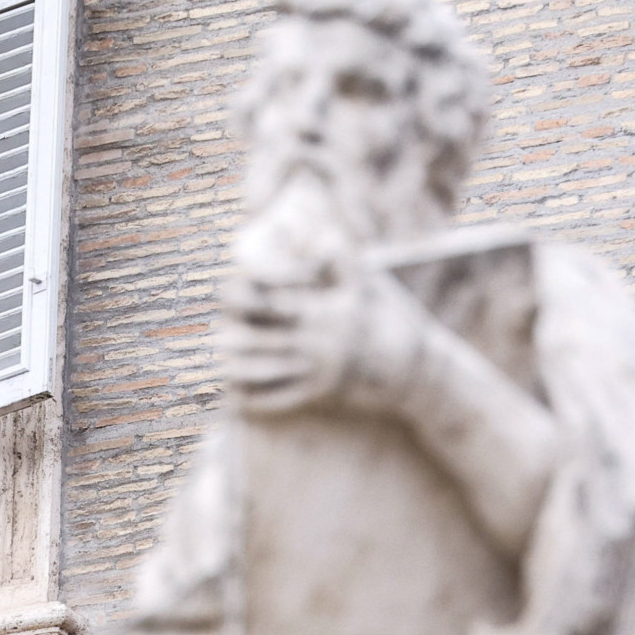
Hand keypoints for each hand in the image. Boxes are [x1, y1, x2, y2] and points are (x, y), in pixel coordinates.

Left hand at [221, 246, 426, 416]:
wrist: (421, 371)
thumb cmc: (393, 320)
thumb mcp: (371, 286)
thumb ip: (342, 262)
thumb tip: (325, 235)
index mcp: (325, 308)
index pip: (275, 299)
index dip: (246, 295)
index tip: (224, 291)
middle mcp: (318, 339)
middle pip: (263, 336)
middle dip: (235, 335)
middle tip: (213, 333)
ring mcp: (318, 369)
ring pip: (266, 371)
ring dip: (238, 368)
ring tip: (218, 361)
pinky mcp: (322, 394)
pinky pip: (280, 399)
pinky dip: (255, 399)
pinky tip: (233, 397)